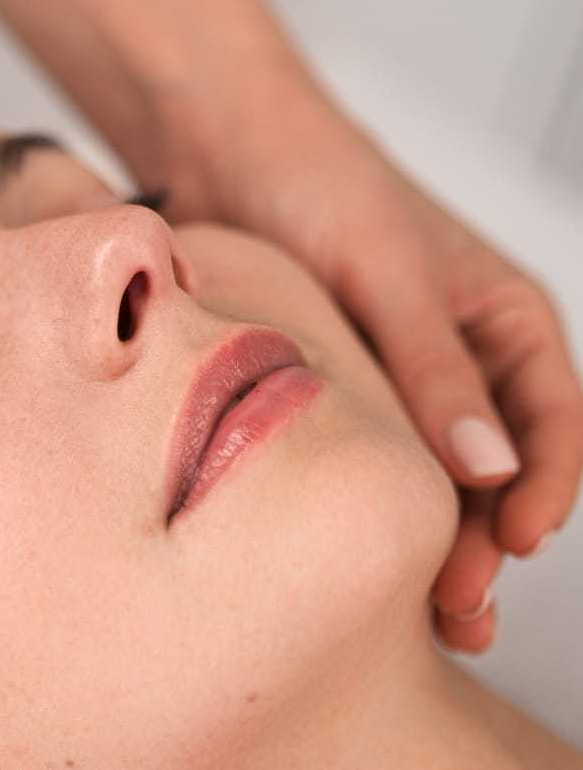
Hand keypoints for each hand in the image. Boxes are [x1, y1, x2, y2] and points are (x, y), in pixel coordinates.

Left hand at [177, 79, 582, 655]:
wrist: (221, 149)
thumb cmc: (318, 183)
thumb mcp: (387, 272)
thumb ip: (435, 370)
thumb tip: (490, 472)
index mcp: (507, 322)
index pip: (556, 422)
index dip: (544, 489)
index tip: (515, 544)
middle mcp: (465, 363)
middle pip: (499, 475)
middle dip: (486, 547)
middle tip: (459, 612)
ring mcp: (402, 389)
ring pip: (438, 487)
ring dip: (436, 549)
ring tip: (423, 620)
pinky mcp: (342, 404)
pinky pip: (372, 471)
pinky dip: (375, 517)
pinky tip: (360, 569)